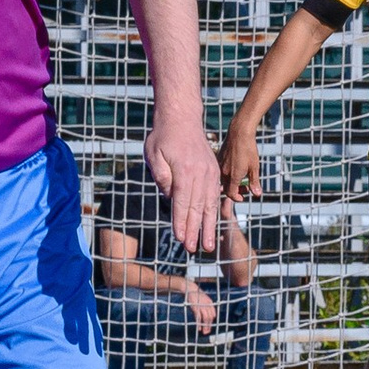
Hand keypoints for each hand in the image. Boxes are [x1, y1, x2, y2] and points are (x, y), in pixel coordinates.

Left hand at [146, 115, 221, 252]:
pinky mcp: (214, 173)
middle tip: (193, 249)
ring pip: (209, 205)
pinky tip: (212, 225)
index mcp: (185, 171)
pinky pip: (214, 197)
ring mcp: (210, 174)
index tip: (180, 239)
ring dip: (207, 227)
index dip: (181, 222)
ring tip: (207, 245)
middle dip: (195, 231)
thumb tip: (169, 196)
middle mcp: (201, 175)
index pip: (182, 202)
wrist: (183, 119)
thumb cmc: (164, 137)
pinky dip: (213, 213)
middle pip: (197, 208)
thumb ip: (161, 176)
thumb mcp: (153, 153)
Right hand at [183, 281, 217, 337]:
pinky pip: (199, 318)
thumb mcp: (201, 301)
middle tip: (207, 332)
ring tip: (204, 332)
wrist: (189, 288)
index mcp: (210, 303)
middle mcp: (208, 305)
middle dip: (209, 326)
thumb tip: (203, 315)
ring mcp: (202, 307)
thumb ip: (204, 307)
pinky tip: (199, 329)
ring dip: (205, 326)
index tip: (208, 326)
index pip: (213, 314)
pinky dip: (199, 324)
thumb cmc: (195, 295)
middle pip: (210, 318)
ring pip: (206, 319)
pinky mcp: (196, 308)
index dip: (211, 321)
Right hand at [220, 120, 262, 199]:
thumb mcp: (254, 167)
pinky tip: (236, 168)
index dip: (237, 198)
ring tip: (242, 177)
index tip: (244, 197)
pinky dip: (227, 175)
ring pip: (222, 180)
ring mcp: (219, 165)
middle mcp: (224, 172)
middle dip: (236, 191)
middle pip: (226, 188)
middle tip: (246, 187)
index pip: (231, 194)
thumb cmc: (249, 149)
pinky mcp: (218, 159)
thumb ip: (254, 182)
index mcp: (233, 176)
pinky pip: (220, 171)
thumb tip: (257, 195)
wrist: (239, 133)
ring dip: (231, 183)